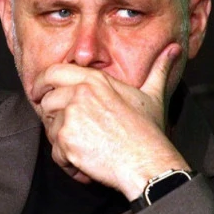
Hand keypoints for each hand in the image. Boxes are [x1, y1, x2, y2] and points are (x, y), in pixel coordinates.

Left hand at [31, 43, 189, 198]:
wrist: (147, 162)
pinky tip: (86, 163)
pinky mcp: (66, 139)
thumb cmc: (149, 132)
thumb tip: (174, 49)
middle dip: (54, 119)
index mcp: (94, 80)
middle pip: (46, 101)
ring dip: (63, 143)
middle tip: (71, 132)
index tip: (39, 93)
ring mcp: (71, 115)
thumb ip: (158, 69)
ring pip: (50, 129)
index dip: (41, 83)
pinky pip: (55, 152)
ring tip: (86, 149)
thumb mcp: (153, 95)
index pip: (53, 72)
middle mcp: (79, 93)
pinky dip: (68, 163)